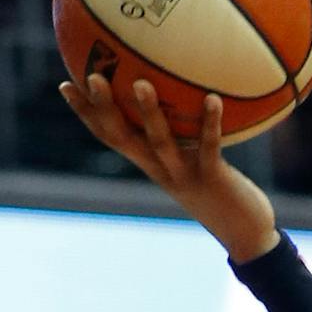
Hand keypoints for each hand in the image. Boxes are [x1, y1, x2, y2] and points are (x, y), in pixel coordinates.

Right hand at [57, 74, 279, 263]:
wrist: (246, 235)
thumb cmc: (224, 194)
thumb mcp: (198, 164)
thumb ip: (188, 139)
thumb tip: (191, 98)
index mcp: (151, 165)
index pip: (110, 137)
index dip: (86, 114)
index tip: (66, 85)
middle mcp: (161, 170)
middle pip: (123, 138)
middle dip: (104, 109)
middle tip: (92, 76)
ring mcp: (184, 176)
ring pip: (159, 143)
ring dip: (149, 114)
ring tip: (142, 83)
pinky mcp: (212, 180)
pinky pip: (209, 147)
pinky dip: (210, 123)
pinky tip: (213, 97)